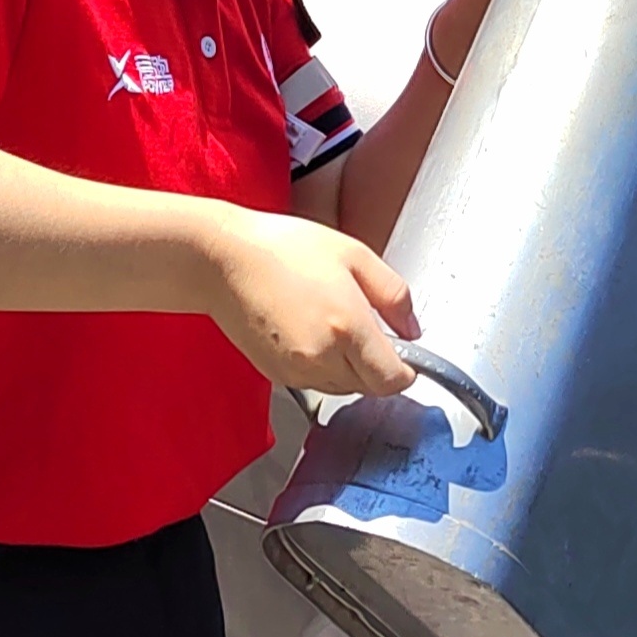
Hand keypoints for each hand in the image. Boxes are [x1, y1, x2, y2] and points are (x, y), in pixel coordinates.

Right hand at [201, 206, 419, 398]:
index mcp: (347, 327)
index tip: (405, 355)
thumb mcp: (355, 255)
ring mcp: (296, 371)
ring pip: (342, 388)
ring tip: (333, 323)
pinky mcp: (276, 375)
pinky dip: (322, 366)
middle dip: (377, 366)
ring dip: (350, 368)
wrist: (223, 259)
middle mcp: (322, 357)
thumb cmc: (282, 248)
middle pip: (370, 387)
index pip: (393, 380)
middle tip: (366, 327)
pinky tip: (310, 331)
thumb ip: (394, 295)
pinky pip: (314, 383)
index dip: (406, 370)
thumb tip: (412, 328)